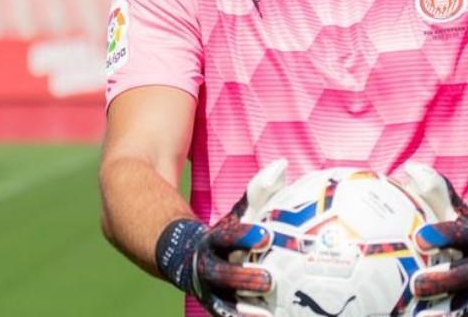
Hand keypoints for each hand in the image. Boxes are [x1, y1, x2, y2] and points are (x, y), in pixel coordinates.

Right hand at [156, 160, 287, 316]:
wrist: (186, 258)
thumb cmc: (226, 232)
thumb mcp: (238, 211)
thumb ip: (259, 190)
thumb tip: (282, 164)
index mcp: (213, 241)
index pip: (228, 237)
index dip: (245, 236)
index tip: (266, 235)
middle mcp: (208, 268)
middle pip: (223, 275)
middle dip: (244, 278)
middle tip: (268, 280)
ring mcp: (211, 291)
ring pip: (225, 302)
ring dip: (245, 309)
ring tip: (268, 315)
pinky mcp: (218, 308)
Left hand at [401, 163, 467, 316]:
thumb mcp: (458, 205)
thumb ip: (436, 188)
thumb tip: (411, 169)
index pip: (460, 235)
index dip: (442, 236)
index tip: (420, 236)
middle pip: (465, 274)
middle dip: (442, 280)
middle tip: (417, 283)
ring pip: (464, 302)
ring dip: (443, 312)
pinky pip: (459, 314)